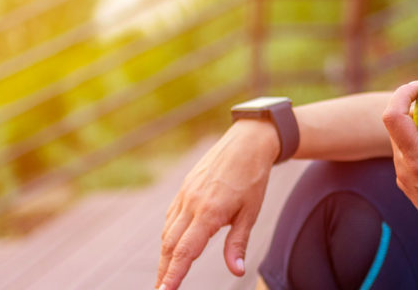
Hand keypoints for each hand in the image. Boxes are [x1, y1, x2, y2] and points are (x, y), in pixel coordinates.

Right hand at [155, 120, 279, 289]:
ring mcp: (185, 195)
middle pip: (171, 245)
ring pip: (168, 232)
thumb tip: (237, 271)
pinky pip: (171, 217)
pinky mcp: (184, 188)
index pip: (186, 251)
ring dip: (165, 256)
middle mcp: (192, 204)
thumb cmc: (253, 177)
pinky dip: (169, 236)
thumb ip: (238, 243)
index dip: (173, 274)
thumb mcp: (251, 212)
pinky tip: (172, 247)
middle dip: (164, 271)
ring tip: (165, 275)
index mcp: (209, 212)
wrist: (247, 142)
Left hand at [380, 81, 417, 250]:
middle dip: (408, 104)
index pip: (394, 117)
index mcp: (416, 161)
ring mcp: (403, 176)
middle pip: (394, 125)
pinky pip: (407, 151)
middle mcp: (403, 167)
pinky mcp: (408, 182)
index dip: (402, 94)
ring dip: (415, 122)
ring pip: (400, 139)